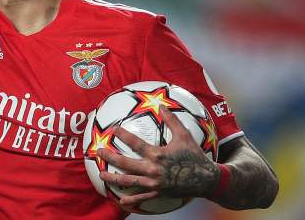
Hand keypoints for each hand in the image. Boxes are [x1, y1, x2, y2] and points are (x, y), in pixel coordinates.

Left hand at [98, 106, 219, 209]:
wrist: (205, 179)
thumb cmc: (194, 155)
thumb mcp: (184, 135)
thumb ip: (171, 120)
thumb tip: (162, 106)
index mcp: (157, 154)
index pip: (135, 143)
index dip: (123, 136)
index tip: (113, 130)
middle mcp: (153, 169)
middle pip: (126, 163)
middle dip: (110, 158)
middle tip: (99, 153)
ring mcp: (154, 183)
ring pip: (129, 181)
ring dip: (113, 178)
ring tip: (101, 175)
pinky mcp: (158, 193)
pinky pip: (141, 197)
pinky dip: (130, 198)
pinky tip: (121, 199)